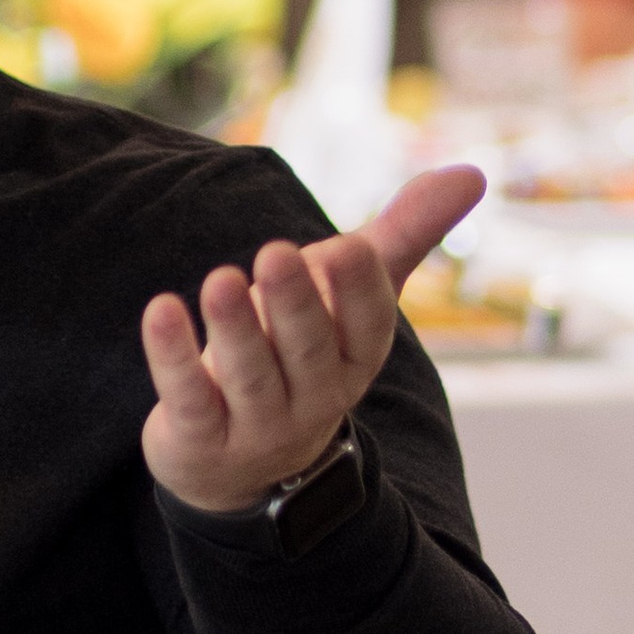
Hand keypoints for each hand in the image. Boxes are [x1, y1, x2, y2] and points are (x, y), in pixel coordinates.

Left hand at [140, 164, 486, 515]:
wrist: (240, 461)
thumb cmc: (301, 350)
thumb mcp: (353, 297)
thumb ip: (406, 234)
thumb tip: (472, 172)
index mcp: (356, 358)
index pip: (368, 328)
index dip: (360, 292)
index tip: (349, 247)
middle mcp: (314, 397)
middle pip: (308, 350)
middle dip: (295, 303)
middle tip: (275, 252)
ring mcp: (258, 426)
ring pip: (249, 376)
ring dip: (236, 328)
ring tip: (219, 279)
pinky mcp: (200, 440)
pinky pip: (189, 399)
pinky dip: (174, 356)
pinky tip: (160, 311)